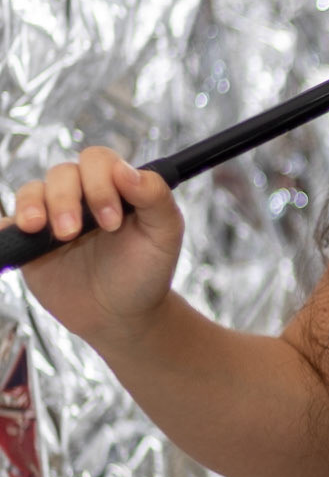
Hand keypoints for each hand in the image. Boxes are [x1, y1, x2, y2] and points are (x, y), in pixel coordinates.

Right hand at [5, 149, 183, 348]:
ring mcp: (53, 215)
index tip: (112, 221)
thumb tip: (126, 170)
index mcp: (115, 187)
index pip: (98, 161)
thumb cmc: (146, 271)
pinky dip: (7, 224)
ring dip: (34, 205)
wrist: (122, 316)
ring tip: (41, 229)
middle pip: (62, 173)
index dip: (100, 183)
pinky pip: (9, 223)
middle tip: (74, 233)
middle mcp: (82, 195)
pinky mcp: (30, 241)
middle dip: (66, 199)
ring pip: (32, 191)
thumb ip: (155, 197)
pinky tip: (17, 232)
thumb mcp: (164, 235)